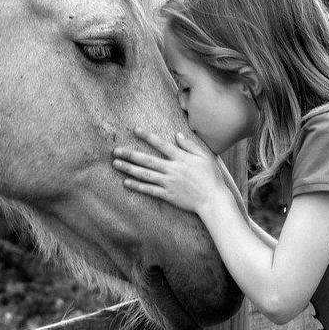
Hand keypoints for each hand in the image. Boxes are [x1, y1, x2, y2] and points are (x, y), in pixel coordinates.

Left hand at [112, 128, 233, 214]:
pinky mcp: (167, 194)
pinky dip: (137, 186)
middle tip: (115, 151)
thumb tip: (177, 135)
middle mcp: (171, 169)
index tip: (135, 130)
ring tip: (116, 164)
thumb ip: (190, 145)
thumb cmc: (211, 177)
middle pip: (147, 160)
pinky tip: (126, 182)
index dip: (147, 136)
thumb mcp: (205, 156)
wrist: (213, 199)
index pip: (161, 144)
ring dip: (129, 169)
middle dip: (130, 154)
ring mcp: (168, 182)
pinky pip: (149, 190)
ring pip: (145, 174)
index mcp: (180, 158)